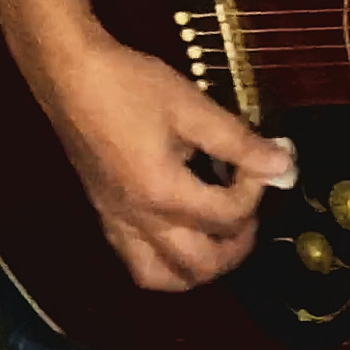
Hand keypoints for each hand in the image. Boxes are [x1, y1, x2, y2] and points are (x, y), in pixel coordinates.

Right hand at [36, 32, 298, 290]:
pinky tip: (176, 230)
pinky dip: (163, 259)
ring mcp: (117, 220)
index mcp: (162, 193)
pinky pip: (134, 259)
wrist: (67, 72)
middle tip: (248, 213)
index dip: (255, 188)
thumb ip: (239, 141)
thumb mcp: (191, 105)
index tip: (259, 158)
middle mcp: (138, 219)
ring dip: (197, 267)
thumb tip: (282, 163)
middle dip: (237, 246)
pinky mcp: (104, 212)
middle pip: (200, 266)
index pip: (228, 216)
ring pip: (161, 278)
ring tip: (216, 235)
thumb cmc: (127, 84)